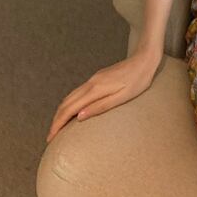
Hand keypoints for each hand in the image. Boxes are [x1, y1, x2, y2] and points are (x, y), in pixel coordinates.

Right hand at [45, 50, 160, 143]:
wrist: (145, 59)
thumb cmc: (138, 80)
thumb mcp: (122, 97)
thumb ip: (100, 107)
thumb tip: (79, 117)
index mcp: (96, 89)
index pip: (69, 109)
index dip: (58, 124)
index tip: (50, 138)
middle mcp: (91, 83)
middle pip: (66, 102)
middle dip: (56, 120)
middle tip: (51, 137)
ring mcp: (94, 79)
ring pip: (70, 96)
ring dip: (61, 111)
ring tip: (58, 126)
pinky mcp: (98, 78)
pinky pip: (78, 92)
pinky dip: (70, 103)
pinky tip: (72, 111)